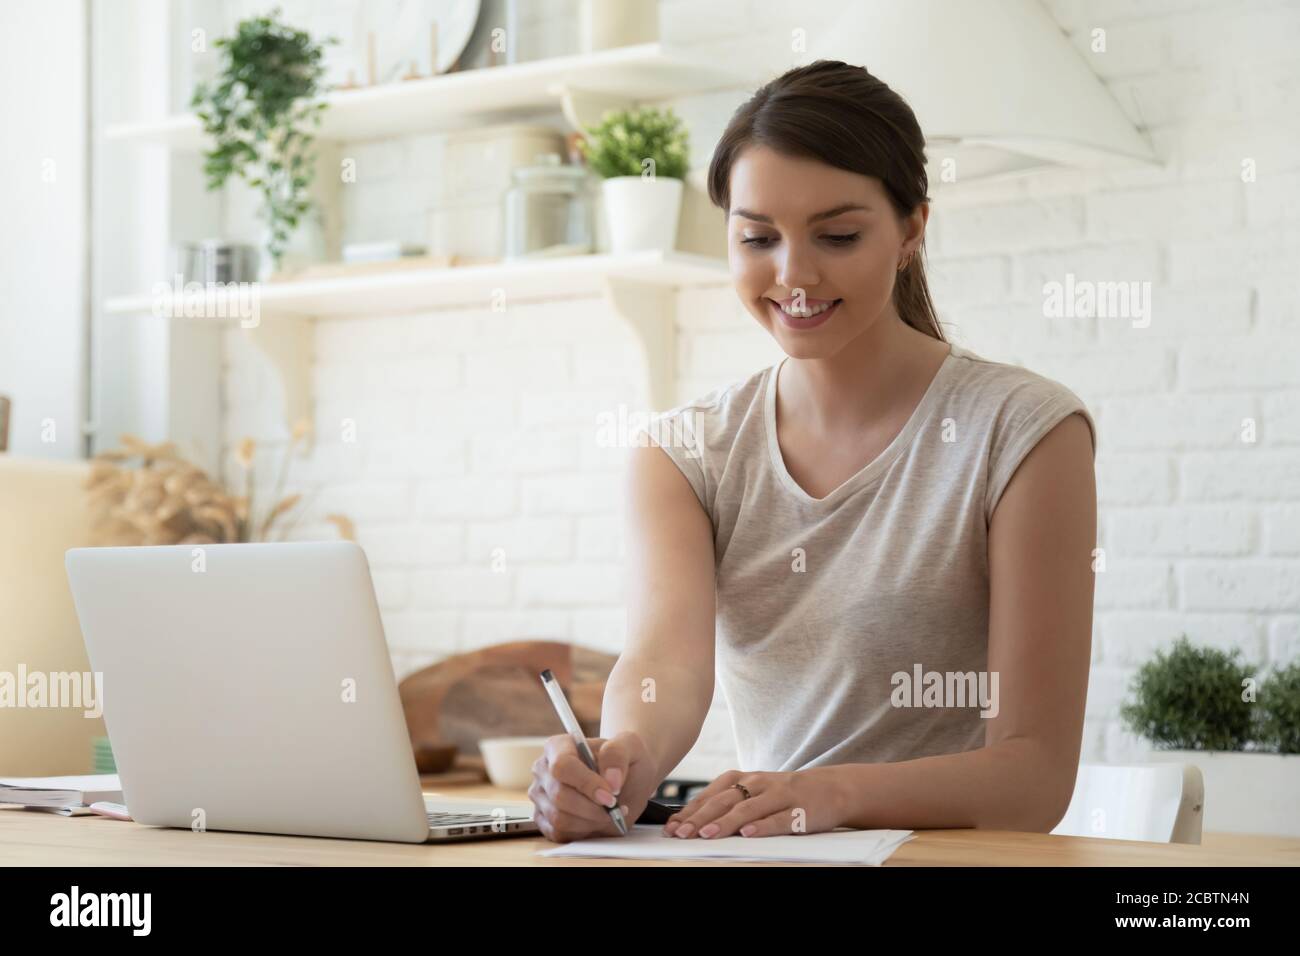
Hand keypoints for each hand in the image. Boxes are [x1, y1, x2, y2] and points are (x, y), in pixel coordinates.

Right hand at [528, 731, 658, 842]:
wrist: (624, 781)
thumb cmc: (622, 760)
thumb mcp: (630, 746)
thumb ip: (617, 755)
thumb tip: (610, 780)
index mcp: (558, 746)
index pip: (562, 766)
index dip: (586, 783)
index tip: (610, 795)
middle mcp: (543, 770)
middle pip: (560, 795)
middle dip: (592, 808)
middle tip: (615, 807)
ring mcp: (541, 796)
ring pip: (559, 818)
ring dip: (591, 821)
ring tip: (609, 813)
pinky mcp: (544, 819)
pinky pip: (559, 833)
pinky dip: (583, 832)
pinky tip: (597, 820)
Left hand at [663, 767, 843, 838]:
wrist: (831, 788)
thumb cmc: (785, 793)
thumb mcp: (755, 792)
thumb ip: (728, 802)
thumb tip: (692, 819)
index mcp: (744, 779)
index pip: (710, 795)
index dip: (689, 811)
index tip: (671, 826)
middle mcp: (758, 783)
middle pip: (723, 801)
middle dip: (699, 818)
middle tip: (681, 833)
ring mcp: (779, 795)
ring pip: (747, 809)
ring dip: (724, 822)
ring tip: (706, 834)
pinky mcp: (799, 810)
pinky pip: (778, 819)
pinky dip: (762, 826)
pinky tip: (748, 834)